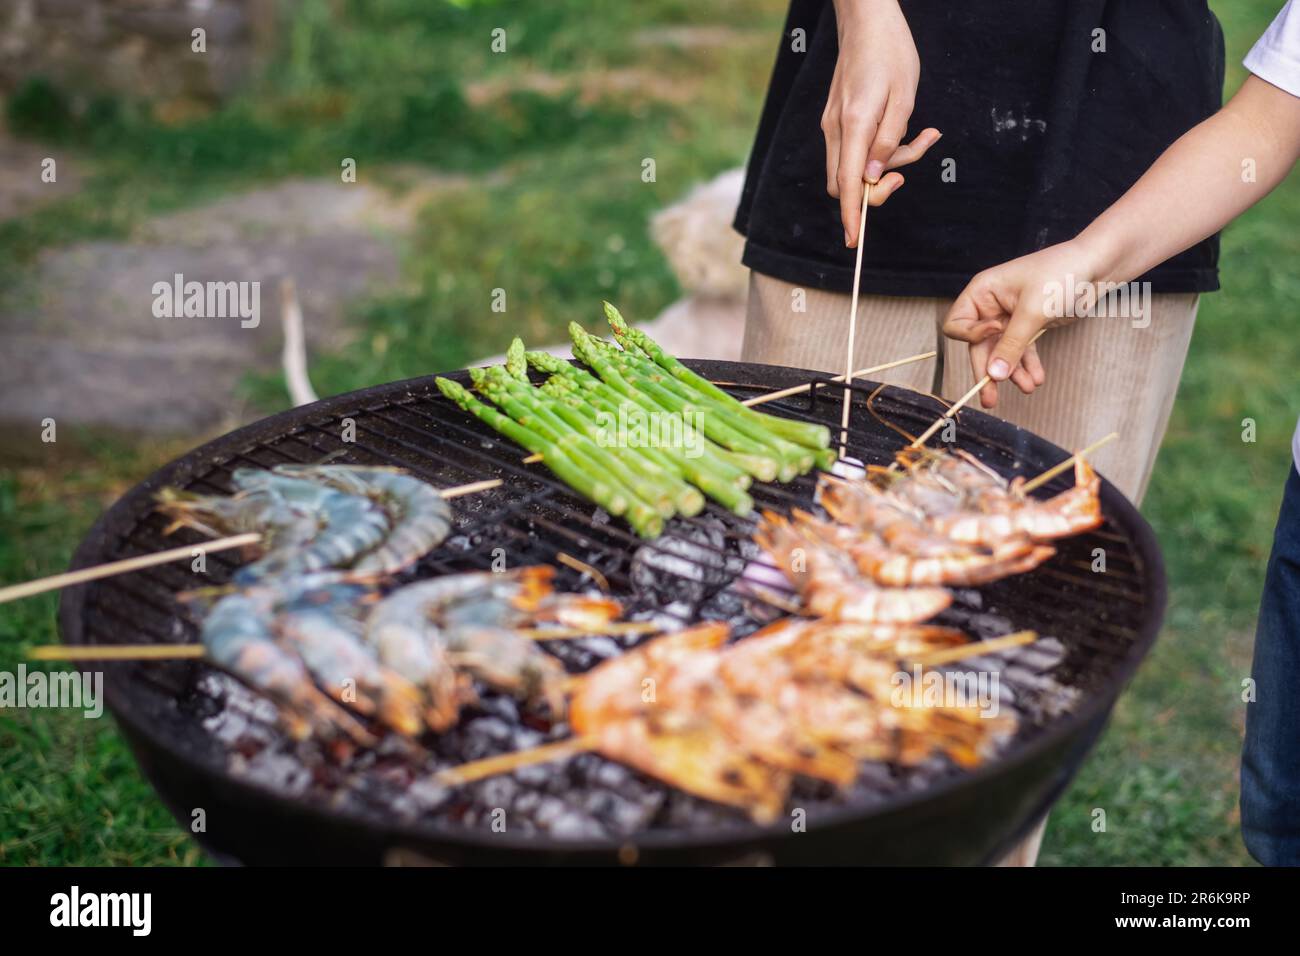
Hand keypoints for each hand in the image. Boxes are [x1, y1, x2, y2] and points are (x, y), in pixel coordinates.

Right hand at [823, 0, 938, 244]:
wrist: (866, 19)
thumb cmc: (891, 52)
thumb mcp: (903, 96)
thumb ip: (889, 140)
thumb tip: (872, 177)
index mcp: (854, 124)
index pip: (847, 182)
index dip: (851, 214)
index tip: (854, 240)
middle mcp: (836, 129)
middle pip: (844, 183)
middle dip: (875, 188)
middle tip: (908, 170)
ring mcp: (832, 125)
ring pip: (850, 168)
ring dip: (884, 166)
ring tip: (922, 137)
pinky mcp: (837, 120)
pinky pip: (853, 150)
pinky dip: (877, 151)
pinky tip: (905, 131)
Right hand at [942, 240, 1105, 408]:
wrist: (1097, 266)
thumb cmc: (1061, 275)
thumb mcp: (1033, 312)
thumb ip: (1012, 345)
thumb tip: (994, 376)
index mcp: (983, 292)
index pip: (958, 324)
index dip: (972, 336)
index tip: (996, 331)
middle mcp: (991, 306)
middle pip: (979, 345)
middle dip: (989, 371)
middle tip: (990, 399)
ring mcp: (1010, 318)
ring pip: (1002, 353)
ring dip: (1013, 372)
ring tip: (1028, 387)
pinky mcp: (1029, 326)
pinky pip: (1021, 351)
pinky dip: (1028, 365)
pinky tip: (1037, 379)